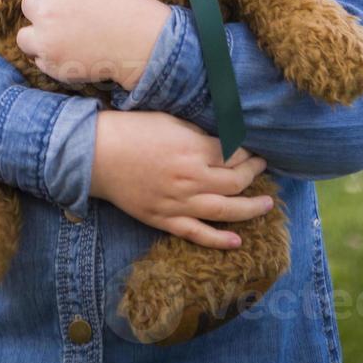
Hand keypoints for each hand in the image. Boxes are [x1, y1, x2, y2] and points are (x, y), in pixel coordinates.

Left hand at [17, 0, 169, 89]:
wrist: (143, 42)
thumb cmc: (127, 1)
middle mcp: (45, 14)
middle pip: (29, 5)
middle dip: (45, 7)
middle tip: (69, 15)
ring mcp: (46, 42)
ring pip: (24, 35)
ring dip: (37, 33)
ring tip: (61, 35)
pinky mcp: (52, 66)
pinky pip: (37, 59)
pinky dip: (48, 56)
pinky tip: (69, 51)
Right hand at [89, 111, 271, 248]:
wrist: (95, 155)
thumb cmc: (130, 130)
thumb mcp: (169, 121)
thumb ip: (197, 133)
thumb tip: (223, 140)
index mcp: (193, 150)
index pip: (233, 154)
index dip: (247, 152)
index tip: (253, 150)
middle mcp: (191, 179)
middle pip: (235, 181)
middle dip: (254, 173)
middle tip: (262, 168)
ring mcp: (178, 203)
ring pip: (225, 210)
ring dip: (251, 208)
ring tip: (267, 204)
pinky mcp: (164, 219)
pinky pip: (197, 234)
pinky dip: (219, 240)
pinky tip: (237, 241)